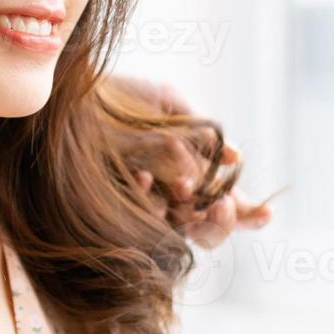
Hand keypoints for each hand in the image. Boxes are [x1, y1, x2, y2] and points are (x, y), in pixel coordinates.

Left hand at [105, 75, 273, 247]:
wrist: (69, 95)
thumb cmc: (121, 98)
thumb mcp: (166, 104)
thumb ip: (200, 133)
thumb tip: (236, 158)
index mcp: (194, 174)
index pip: (229, 204)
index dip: (249, 215)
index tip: (265, 213)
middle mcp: (172, 199)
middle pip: (210, 233)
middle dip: (222, 223)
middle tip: (221, 205)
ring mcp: (144, 209)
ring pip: (178, 237)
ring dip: (188, 217)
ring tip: (183, 189)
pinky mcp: (113, 212)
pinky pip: (136, 221)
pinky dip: (145, 199)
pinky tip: (140, 177)